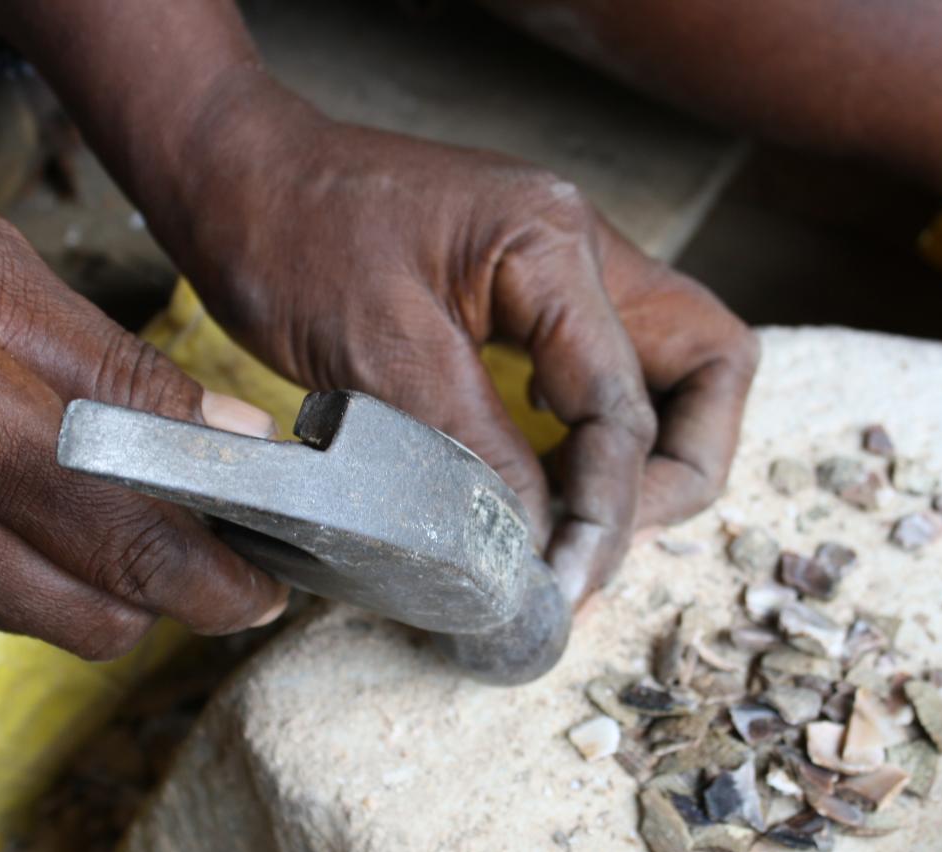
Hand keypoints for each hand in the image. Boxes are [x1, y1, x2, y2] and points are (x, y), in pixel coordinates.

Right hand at [0, 137, 287, 658]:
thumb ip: (116, 367)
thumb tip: (229, 438)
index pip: (125, 544)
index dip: (215, 579)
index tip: (261, 584)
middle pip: (89, 619)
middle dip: (162, 594)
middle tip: (199, 546)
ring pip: (26, 621)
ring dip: (81, 579)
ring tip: (89, 502)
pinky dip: (1, 568)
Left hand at [151, 78, 757, 604]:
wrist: (235, 176)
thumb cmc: (290, 235)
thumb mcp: (378, 351)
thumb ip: (472, 448)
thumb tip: (538, 545)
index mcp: (555, 244)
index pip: (624, 404)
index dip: (605, 509)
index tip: (563, 584)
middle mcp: (586, 251)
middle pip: (706, 371)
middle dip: (670, 475)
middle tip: (597, 551)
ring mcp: (565, 274)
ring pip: (670, 376)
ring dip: (644, 461)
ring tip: (580, 534)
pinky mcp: (530, 302)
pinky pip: (602, 378)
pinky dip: (592, 442)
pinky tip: (546, 487)